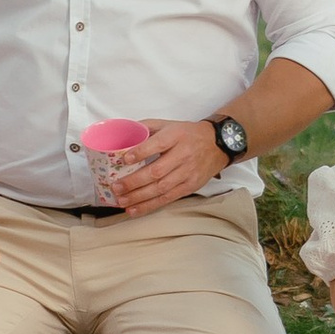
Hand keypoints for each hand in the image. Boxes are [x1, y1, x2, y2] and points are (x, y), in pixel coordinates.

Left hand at [99, 119, 222, 215]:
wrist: (217, 145)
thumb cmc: (187, 134)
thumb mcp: (168, 124)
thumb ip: (147, 127)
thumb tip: (122, 134)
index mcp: (176, 136)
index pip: (158, 144)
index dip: (141, 152)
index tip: (125, 159)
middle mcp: (183, 155)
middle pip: (157, 171)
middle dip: (134, 182)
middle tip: (116, 187)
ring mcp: (188, 173)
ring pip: (161, 188)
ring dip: (139, 197)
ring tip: (121, 201)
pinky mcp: (190, 187)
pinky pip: (168, 199)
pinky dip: (149, 206)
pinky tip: (134, 209)